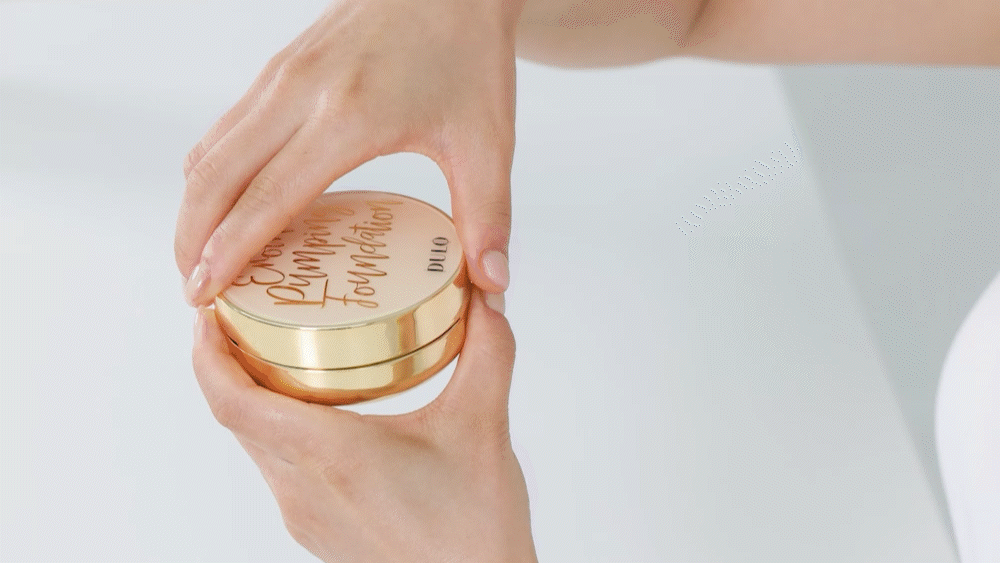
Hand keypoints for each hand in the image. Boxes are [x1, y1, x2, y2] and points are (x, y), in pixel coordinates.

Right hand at [176, 0, 523, 305]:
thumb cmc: (469, 52)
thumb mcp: (487, 140)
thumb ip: (488, 215)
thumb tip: (492, 285)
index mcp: (349, 116)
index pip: (268, 196)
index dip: (229, 251)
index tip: (203, 294)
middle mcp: (300, 92)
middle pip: (216, 177)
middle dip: (192, 241)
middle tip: (196, 292)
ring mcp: (281, 75)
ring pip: (210, 150)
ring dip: (195, 208)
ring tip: (202, 259)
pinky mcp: (279, 67)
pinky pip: (226, 129)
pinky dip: (211, 174)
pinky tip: (227, 206)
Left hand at [191, 291, 535, 561]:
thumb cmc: (474, 531)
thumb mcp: (484, 426)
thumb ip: (487, 352)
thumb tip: (484, 300)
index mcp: (330, 455)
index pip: (233, 401)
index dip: (208, 354)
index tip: (209, 316)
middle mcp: (303, 489)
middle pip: (237, 419)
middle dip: (229, 365)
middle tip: (247, 318)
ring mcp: (306, 516)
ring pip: (257, 446)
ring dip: (255, 400)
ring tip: (282, 356)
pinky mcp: (319, 531)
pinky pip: (279, 471)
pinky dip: (282, 432)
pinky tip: (322, 413)